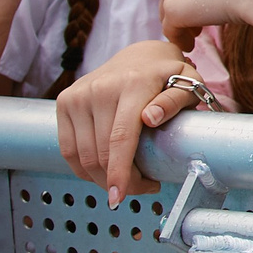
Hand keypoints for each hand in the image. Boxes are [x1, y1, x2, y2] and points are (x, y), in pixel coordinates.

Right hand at [56, 38, 199, 205]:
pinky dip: (83, 168)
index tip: (120, 197)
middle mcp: (100, 88)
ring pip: (82, 155)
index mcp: (133, 84)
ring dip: (101, 179)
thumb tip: (151, 119)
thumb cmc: (170, 76)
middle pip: (100, 153)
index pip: (120, 137)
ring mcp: (78, 95)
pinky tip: (102, 173)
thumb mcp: (188, 82)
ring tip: (126, 181)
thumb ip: (176, 100)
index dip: (119, 172)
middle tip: (142, 188)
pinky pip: (67, 149)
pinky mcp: (64, 101)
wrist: (139, 56)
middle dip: (119, 181)